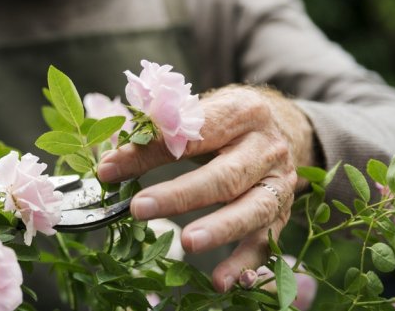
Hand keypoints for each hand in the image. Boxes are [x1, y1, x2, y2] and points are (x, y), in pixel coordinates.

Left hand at [97, 85, 314, 291]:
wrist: (284, 128)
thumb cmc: (228, 121)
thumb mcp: (200, 114)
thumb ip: (159, 134)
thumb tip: (111, 163)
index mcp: (240, 113)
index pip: (192, 134)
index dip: (149, 152)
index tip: (110, 169)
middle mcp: (265, 147)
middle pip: (224, 175)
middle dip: (181, 195)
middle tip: (140, 208)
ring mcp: (279, 182)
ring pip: (252, 209)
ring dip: (219, 230)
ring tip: (188, 243)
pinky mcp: (282, 212)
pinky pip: (265, 241)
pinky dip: (244, 264)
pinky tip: (220, 281)